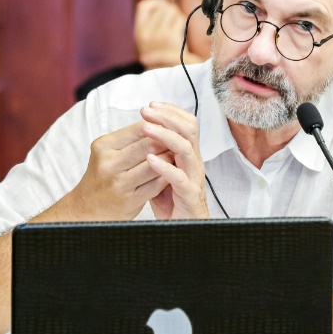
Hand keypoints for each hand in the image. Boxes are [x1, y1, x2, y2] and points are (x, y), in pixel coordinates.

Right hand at [62, 121, 173, 220]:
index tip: (168, 128)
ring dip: (169, 160)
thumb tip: (160, 125)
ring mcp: (119, 183)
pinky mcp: (130, 200)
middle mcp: (109, 163)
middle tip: (178, 141)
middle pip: (148, 145)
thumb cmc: (103, 177)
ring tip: (176, 157)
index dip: (157, 127)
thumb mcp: (108, 153)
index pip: (138, 129)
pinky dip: (166, 177)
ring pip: (154, 165)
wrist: (86, 209)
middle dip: (166, 142)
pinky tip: (170, 174)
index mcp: (103, 146)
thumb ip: (130, 140)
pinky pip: (155, 185)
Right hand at [134, 0, 189, 68]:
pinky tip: (181, 31)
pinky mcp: (170, 37)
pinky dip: (183, 22)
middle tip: (174, 20)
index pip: (142, 7)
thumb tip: (165, 1)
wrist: (169, 73)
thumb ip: (152, 20)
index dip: (154, 1)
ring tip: (176, 27)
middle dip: (171, 10)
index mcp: (138, 31)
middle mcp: (146, 33)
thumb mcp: (149, 37)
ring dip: (177, 15)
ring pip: (171, 11)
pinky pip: (180, 18)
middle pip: (161, 8)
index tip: (163, 2)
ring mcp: (158, 35)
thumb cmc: (162, 53)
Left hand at [140, 102, 207, 219]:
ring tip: (146, 128)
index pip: (186, 124)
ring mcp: (193, 177)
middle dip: (166, 117)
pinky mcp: (189, 194)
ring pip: (186, 149)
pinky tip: (150, 160)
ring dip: (165, 136)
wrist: (183, 228)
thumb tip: (139, 136)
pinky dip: (165, 167)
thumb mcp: (162, 171)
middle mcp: (193, 161)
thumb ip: (156, 154)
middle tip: (146, 110)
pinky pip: (179, 178)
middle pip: (188, 130)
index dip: (170, 112)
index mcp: (188, 154)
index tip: (151, 105)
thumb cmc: (171, 200)